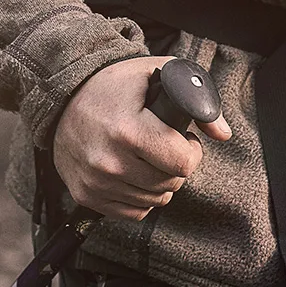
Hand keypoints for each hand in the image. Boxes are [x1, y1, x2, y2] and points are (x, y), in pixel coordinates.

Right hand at [52, 56, 233, 220]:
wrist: (62, 96)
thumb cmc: (115, 84)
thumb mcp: (157, 73)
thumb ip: (197, 99)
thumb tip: (223, 134)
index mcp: (127, 130)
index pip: (182, 164)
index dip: (192, 151)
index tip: (185, 139)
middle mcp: (109, 161)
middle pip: (170, 185)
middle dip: (176, 166)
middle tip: (166, 145)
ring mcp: (95, 182)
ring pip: (154, 202)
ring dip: (160, 183)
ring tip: (149, 156)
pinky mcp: (85, 195)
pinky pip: (132, 212)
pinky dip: (140, 197)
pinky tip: (134, 172)